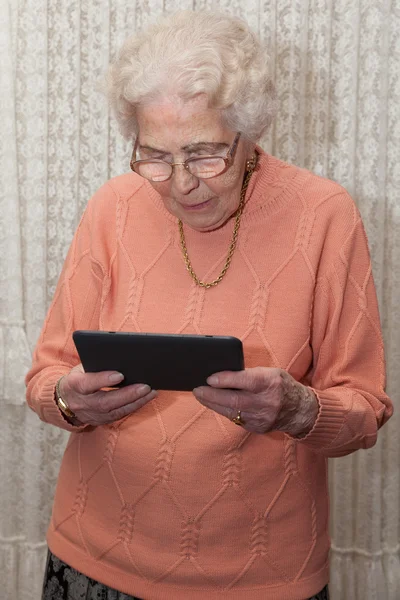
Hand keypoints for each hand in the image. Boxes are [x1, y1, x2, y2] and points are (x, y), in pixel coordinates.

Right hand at [58, 364, 156, 425]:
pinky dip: (134, 407)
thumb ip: (95, 365)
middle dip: (127, 394)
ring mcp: (92, 415)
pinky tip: (146, 398)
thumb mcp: (80, 368)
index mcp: (74, 385)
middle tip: (146, 386)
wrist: (65, 401)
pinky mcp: (101, 421)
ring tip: (151, 391)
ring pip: (115, 412)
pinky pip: (120, 416)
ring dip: (136, 402)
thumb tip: (118, 356)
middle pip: (105, 402)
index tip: (120, 375)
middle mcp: (82, 403)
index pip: (88, 384)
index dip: (103, 380)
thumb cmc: (78, 378)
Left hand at [192, 367, 318, 436]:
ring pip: (232, 412)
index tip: (210, 378)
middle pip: (234, 400)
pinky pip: (236, 419)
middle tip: (197, 389)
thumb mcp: (270, 372)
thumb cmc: (281, 385)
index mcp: (270, 383)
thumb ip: (249, 373)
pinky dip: (223, 410)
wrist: (299, 410)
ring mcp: (262, 417)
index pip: (245, 381)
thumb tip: (222, 374)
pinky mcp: (258, 427)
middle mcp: (267, 401)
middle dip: (212, 395)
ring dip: (213, 404)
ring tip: (200, 395)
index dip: (225, 380)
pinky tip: (214, 404)